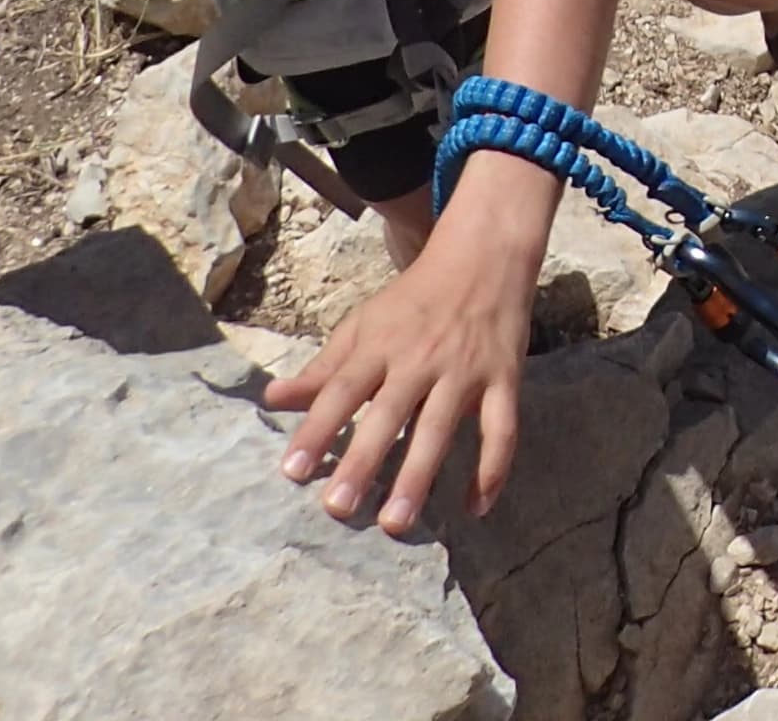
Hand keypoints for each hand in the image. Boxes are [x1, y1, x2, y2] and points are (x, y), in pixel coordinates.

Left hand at [267, 223, 530, 534]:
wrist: (484, 255)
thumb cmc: (414, 299)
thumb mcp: (364, 324)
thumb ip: (323, 368)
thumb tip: (271, 399)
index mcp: (380, 345)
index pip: (342, 391)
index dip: (316, 430)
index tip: (292, 472)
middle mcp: (421, 359)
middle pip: (388, 414)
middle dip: (363, 461)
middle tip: (338, 509)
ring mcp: (466, 370)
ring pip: (441, 427)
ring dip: (419, 476)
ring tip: (396, 523)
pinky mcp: (506, 378)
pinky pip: (502, 428)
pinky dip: (494, 469)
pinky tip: (478, 508)